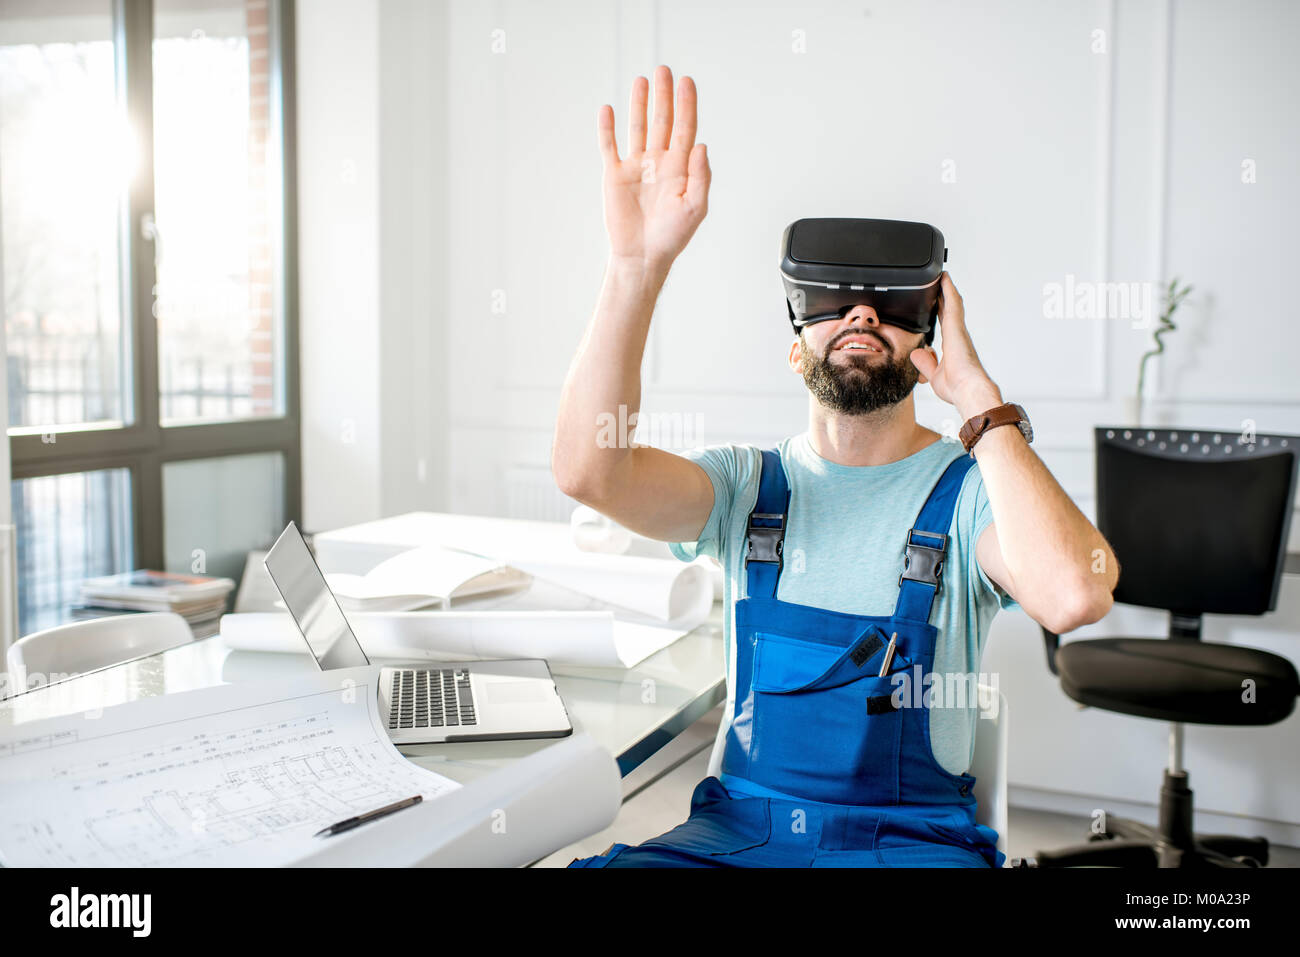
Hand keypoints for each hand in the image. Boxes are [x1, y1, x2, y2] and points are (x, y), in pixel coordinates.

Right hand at [597, 65, 710, 269]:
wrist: (642, 256)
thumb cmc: (671, 236)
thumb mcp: (695, 208)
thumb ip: (701, 176)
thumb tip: (701, 144)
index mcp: (680, 168)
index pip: (685, 128)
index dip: (686, 105)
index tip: (687, 82)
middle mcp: (658, 162)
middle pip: (662, 121)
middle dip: (664, 96)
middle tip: (664, 71)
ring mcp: (636, 167)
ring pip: (638, 127)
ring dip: (639, 105)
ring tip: (641, 81)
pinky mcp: (614, 175)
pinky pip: (610, 146)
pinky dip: (608, 128)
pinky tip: (609, 110)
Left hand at [908, 273, 1001, 415]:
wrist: (968, 390)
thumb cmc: (957, 388)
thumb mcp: (934, 375)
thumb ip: (925, 363)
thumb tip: (918, 353)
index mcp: (952, 347)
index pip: (944, 324)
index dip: (940, 311)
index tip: (936, 301)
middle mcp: (957, 337)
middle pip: (949, 310)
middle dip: (944, 296)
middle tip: (940, 282)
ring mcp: (958, 331)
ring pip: (952, 304)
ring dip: (947, 289)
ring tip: (942, 275)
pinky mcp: (957, 328)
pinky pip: (952, 304)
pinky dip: (948, 291)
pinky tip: (944, 279)